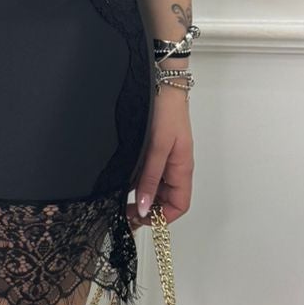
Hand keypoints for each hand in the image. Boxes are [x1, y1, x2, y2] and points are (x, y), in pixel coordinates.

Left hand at [128, 88, 191, 228]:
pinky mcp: (154, 152)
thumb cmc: (166, 112)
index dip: (162, 218)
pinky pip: (149, 175)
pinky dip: (138, 182)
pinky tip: (124, 181)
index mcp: (182, 168)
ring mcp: (165, 160)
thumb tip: (146, 208)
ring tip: (121, 199)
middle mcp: (175, 167)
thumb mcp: (157, 148)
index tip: (141, 219)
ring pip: (156, 188)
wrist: (161, 85)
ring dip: (142, 196)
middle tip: (125, 213)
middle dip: (149, 210)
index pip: (179, 205)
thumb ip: (150, 179)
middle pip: (167, 200)